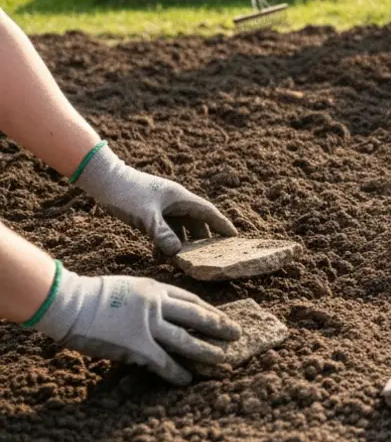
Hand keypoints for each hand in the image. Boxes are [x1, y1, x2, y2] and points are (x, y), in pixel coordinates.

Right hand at [31, 265, 240, 385]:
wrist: (69, 302)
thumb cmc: (91, 296)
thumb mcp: (127, 288)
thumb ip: (146, 300)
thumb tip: (159, 314)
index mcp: (155, 288)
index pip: (190, 299)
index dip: (208, 310)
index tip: (221, 317)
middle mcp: (157, 304)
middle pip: (197, 316)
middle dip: (219, 326)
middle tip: (237, 334)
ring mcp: (148, 325)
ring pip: (187, 339)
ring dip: (207, 351)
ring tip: (224, 358)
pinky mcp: (137, 345)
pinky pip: (163, 361)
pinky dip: (177, 372)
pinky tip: (187, 380)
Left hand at [73, 143, 235, 256]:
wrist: (103, 180)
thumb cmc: (126, 194)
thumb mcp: (145, 217)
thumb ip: (162, 234)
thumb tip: (177, 252)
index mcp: (181, 198)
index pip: (208, 213)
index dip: (222, 225)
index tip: (235, 236)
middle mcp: (176, 202)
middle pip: (196, 223)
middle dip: (201, 240)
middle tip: (208, 257)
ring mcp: (164, 206)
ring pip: (180, 228)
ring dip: (181, 243)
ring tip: (181, 261)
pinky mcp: (152, 211)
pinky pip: (165, 229)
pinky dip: (165, 241)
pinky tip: (159, 255)